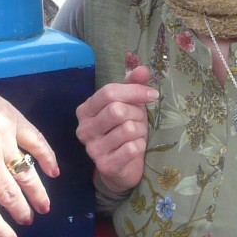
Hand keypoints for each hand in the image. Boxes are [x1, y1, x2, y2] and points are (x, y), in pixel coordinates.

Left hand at [0, 83, 58, 236]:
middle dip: (20, 212)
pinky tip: (53, 172)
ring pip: (22, 172)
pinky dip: (46, 157)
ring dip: (35, 193)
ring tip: (41, 209)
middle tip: (27, 223)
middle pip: (7, 193)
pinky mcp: (12, 120)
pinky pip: (35, 141)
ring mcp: (1, 139)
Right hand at [75, 65, 156, 193]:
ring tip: (137, 136)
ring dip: (140, 132)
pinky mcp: (105, 165)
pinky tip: (135, 149)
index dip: (134, 91)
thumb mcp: (128, 105)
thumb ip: (133, 85)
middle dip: (137, 114)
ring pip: (127, 129)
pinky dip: (140, 146)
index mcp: (85, 110)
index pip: (109, 92)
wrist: (122, 168)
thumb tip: (142, 69)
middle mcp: (84, 129)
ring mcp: (92, 149)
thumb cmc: (124, 131)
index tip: (153, 95)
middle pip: (117, 110)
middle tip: (141, 121)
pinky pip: (131, 148)